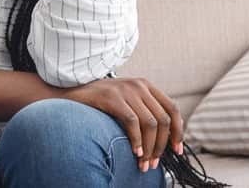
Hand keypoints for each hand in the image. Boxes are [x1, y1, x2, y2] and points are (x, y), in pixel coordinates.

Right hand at [64, 77, 183, 172]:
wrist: (70, 91)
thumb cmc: (98, 101)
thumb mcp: (125, 100)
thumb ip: (142, 110)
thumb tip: (163, 139)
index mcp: (145, 85)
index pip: (172, 109)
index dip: (178, 132)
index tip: (176, 151)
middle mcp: (139, 85)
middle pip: (162, 120)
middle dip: (161, 146)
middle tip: (153, 163)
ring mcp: (125, 90)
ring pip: (150, 123)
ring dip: (149, 147)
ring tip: (143, 163)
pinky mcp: (112, 97)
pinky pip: (132, 122)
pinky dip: (136, 140)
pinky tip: (134, 152)